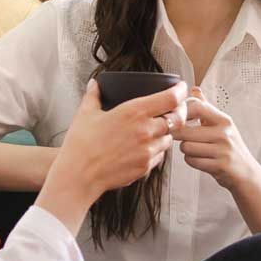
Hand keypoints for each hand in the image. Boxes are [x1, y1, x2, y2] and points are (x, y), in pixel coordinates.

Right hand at [54, 79, 188, 201]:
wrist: (79, 175)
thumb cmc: (81, 145)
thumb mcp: (85, 114)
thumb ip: (93, 96)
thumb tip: (95, 84)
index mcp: (134, 112)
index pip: (171, 98)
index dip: (180, 91)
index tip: (181, 87)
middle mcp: (146, 130)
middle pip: (177, 118)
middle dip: (179, 112)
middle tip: (174, 109)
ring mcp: (148, 150)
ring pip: (169, 138)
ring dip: (166, 132)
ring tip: (154, 130)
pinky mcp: (146, 167)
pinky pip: (159, 155)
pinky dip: (156, 149)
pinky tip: (143, 147)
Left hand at [177, 86, 260, 191]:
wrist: (246, 173)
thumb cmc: (230, 148)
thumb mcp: (221, 125)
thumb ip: (206, 107)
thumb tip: (194, 89)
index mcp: (223, 119)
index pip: (195, 106)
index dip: (180, 112)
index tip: (176, 119)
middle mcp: (224, 132)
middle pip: (184, 130)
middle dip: (179, 136)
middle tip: (183, 138)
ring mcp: (223, 149)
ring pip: (185, 147)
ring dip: (186, 151)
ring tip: (197, 151)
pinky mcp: (220, 165)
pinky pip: (191, 161)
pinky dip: (192, 162)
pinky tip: (202, 160)